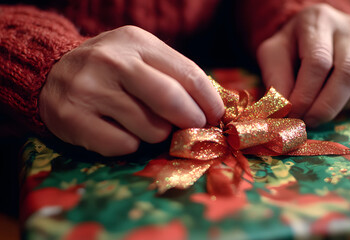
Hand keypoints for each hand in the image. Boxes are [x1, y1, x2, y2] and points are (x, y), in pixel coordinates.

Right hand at [40, 26, 223, 155]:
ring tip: (145, 123)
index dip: (209, 101)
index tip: (217, 116)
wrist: (53, 73)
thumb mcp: (141, 57)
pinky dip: (131, 144)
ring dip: (158, 134)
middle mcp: (111, 62)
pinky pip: (124, 145)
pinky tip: (121, 131)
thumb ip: (174, 76)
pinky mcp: (73, 118)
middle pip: (171, 100)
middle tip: (193, 127)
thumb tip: (212, 109)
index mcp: (136, 42)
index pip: (188, 73)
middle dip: (191, 120)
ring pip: (151, 128)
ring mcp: (89, 90)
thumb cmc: (111, 69)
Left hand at [257, 3, 349, 126]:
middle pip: (347, 72)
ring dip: (337, 108)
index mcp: (318, 21)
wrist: (311, 33)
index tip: (292, 115)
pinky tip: (332, 105)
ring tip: (315, 116)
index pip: (318, 61)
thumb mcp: (273, 55)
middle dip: (325, 106)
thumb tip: (283, 111)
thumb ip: (276, 80)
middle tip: (306, 123)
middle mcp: (349, 28)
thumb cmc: (290, 46)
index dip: (305, 94)